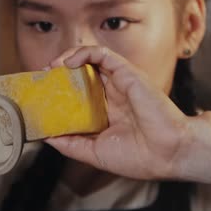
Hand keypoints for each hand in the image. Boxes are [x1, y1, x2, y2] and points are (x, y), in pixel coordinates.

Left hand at [44, 46, 195, 180]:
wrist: (169, 153)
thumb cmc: (140, 157)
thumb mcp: (93, 153)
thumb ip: (70, 143)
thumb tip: (44, 136)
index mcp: (106, 114)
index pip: (78, 96)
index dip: (59, 92)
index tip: (41, 95)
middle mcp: (112, 95)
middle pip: (81, 76)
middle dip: (59, 74)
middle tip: (42, 78)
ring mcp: (120, 83)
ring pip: (90, 60)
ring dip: (67, 59)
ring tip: (51, 67)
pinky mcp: (127, 73)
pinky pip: (102, 54)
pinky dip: (83, 53)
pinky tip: (67, 63)